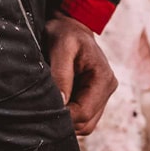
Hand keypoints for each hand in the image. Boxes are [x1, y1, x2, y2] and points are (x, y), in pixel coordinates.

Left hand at [46, 13, 117, 134]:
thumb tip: (61, 103)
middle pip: (86, 123)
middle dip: (64, 122)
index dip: (63, 117)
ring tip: (50, 104)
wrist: (72, 26)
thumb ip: (61, 75)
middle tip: (41, 110)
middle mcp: (108, 88)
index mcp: (103, 78)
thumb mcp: (61, 48)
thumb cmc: (66, 34)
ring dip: (67, 121)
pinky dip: (70, 116)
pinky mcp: (95, 97)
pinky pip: (84, 118)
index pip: (84, 113)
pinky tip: (58, 103)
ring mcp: (103, 94)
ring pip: (86, 125)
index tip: (41, 112)